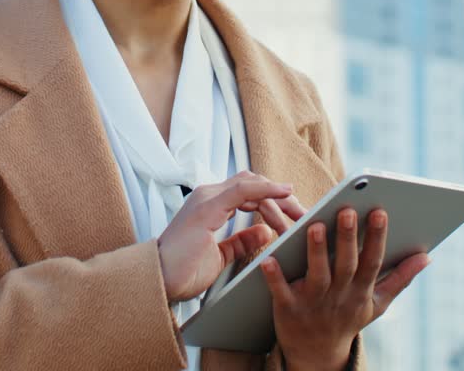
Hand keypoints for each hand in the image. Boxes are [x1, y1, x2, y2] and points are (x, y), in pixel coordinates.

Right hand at [157, 170, 306, 301]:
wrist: (159, 281)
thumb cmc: (183, 271)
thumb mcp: (222, 255)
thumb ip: (242, 241)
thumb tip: (265, 232)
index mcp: (211, 205)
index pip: (248, 192)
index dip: (273, 200)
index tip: (295, 214)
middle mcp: (208, 195)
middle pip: (254, 184)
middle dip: (281, 197)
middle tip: (304, 213)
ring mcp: (207, 198)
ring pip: (252, 184)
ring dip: (279, 196)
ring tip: (299, 210)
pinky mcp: (208, 206)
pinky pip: (243, 189)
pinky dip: (266, 188)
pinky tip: (284, 192)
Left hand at [260, 208, 429, 370]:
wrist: (316, 355)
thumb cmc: (347, 318)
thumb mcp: (377, 304)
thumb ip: (400, 279)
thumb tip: (427, 257)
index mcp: (361, 292)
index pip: (372, 262)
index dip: (377, 238)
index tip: (380, 211)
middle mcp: (339, 296)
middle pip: (345, 265)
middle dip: (347, 238)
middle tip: (347, 210)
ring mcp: (313, 304)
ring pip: (317, 276)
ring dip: (315, 252)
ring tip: (314, 225)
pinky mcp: (288, 310)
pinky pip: (281, 292)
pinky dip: (275, 277)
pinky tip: (269, 258)